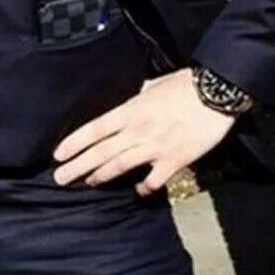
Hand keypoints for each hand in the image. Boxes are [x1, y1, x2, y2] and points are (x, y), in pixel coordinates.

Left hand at [51, 66, 236, 195]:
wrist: (215, 94)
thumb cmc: (185, 84)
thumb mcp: (154, 84)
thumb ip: (140, 94)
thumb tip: (135, 95)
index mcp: (131, 110)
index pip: (95, 129)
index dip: (75, 143)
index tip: (58, 155)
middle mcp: (138, 130)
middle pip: (102, 151)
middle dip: (78, 166)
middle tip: (60, 178)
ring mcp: (155, 147)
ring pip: (120, 166)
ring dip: (101, 176)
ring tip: (87, 182)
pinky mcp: (174, 161)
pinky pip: (153, 180)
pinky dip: (143, 188)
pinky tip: (138, 191)